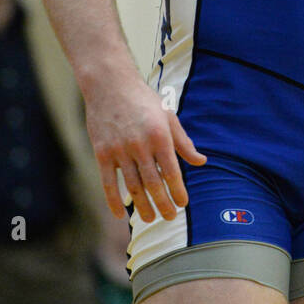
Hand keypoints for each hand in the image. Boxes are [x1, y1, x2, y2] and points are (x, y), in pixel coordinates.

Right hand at [85, 76, 205, 223]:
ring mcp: (119, 150)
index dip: (178, 190)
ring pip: (132, 187)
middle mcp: (140, 145)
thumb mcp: (168, 116)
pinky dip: (113, 200)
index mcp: (160, 136)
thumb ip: (183, 142)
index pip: (172, 171)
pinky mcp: (102, 153)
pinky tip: (121, 213)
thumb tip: (201, 162)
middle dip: (163, 204)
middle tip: (170, 218)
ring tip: (150, 219)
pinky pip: (108, 183)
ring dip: (142, 206)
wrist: (110, 84)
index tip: (183, 203)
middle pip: (153, 183)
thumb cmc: (143, 100)